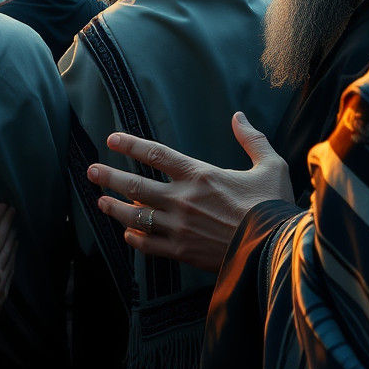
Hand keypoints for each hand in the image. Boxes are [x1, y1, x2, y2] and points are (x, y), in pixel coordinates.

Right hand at [0, 203, 17, 326]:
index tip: (4, 204)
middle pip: (3, 237)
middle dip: (8, 222)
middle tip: (13, 211)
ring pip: (9, 253)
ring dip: (12, 239)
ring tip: (15, 231)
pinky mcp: (2, 293)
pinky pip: (11, 270)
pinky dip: (13, 258)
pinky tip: (13, 255)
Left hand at [87, 112, 292, 272]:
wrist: (276, 251)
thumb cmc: (274, 207)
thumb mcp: (271, 166)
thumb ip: (252, 139)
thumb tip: (238, 116)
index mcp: (200, 175)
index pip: (156, 154)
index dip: (131, 145)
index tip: (112, 139)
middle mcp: (183, 199)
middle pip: (136, 185)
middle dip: (110, 177)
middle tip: (92, 171)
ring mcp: (180, 228)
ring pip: (137, 216)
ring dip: (115, 208)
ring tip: (100, 202)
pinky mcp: (183, 252)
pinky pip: (149, 244)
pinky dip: (135, 238)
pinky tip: (127, 233)